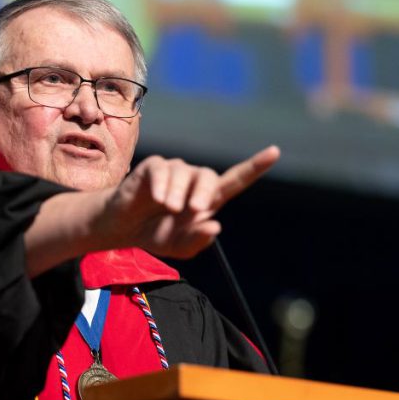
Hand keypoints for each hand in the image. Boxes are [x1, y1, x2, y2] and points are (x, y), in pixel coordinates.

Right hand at [101, 145, 280, 257]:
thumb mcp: (179, 247)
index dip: (255, 167)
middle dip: (204, 192)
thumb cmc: (156, 234)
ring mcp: (174, 171)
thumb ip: (198, 241)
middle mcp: (193, 181)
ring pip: (183, 174)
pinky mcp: (154, 167)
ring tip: (167, 209)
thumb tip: (214, 225)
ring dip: (177, 194)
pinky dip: (162, 186)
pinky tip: (158, 200)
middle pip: (207, 176)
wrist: (124, 229)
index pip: (235, 180)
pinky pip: (162, 170)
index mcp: (208, 199)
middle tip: (194, 210)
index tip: (274, 152)